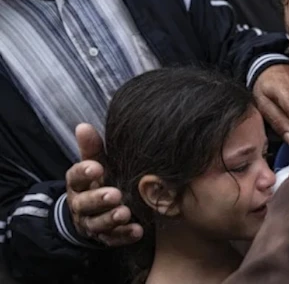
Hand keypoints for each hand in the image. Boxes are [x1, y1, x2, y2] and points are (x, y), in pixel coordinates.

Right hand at [66, 123, 142, 245]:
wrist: (94, 211)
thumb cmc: (98, 181)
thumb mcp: (94, 163)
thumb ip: (91, 148)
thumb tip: (83, 126)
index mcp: (78, 184)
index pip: (76, 177)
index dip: (84, 173)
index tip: (97, 167)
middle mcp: (81, 205)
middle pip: (85, 204)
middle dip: (99, 199)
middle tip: (115, 194)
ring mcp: (92, 223)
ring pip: (97, 223)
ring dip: (111, 219)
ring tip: (124, 213)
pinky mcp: (105, 237)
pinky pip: (113, 239)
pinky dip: (125, 235)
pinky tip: (138, 231)